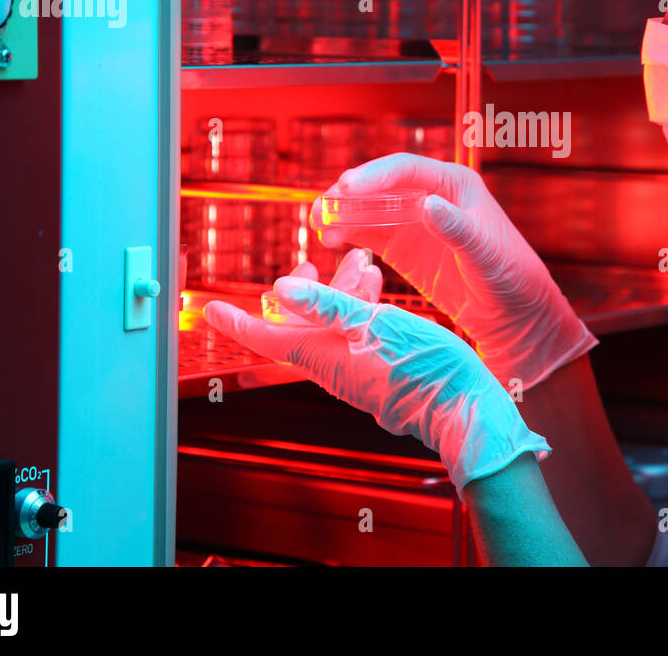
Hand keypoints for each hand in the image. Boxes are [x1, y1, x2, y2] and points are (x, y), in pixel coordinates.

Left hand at [203, 250, 548, 493]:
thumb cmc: (419, 366)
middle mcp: (331, 367)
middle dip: (300, 291)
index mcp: (321, 356)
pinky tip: (377, 287)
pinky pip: (356, 335)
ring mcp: (355, 371)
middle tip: (303, 262)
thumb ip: (327, 305)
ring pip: (333, 326)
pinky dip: (361, 307)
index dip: (235, 321)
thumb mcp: (372, 324)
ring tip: (361, 258)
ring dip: (341, 291)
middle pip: (300, 326)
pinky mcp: (377, 371)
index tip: (207, 310)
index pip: (264, 338)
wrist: (461, 407)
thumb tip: (278, 290)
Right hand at [311, 154, 597, 392]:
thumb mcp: (486, 254)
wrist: (515, 313)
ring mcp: (415, 222)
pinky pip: (370, 234)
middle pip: (381, 186)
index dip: (375, 176)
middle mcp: (430, 196)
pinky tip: (329, 242)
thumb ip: (458, 230)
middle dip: (349, 193)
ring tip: (318, 224)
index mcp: (454, 184)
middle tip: (322, 208)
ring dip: (343, 213)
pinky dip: (349, 234)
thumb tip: (428, 203)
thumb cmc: (511, 277)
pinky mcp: (405, 247)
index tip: (347, 187)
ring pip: (370, 208)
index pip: (407, 170)